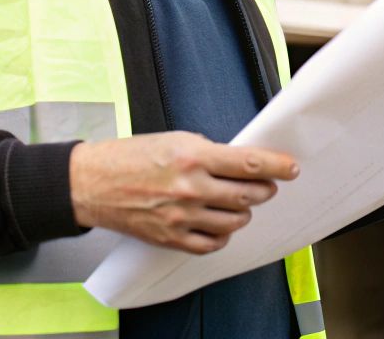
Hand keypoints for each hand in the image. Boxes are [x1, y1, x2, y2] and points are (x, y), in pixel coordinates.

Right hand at [68, 131, 298, 253]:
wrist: (93, 183)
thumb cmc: (129, 157)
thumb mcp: (172, 139)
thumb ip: (207, 152)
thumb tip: (238, 163)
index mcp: (192, 157)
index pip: (249, 164)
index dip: (277, 166)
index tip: (290, 167)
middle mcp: (190, 188)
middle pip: (248, 195)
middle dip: (264, 189)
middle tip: (265, 185)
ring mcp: (182, 217)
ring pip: (235, 222)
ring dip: (244, 212)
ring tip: (238, 203)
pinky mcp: (172, 238)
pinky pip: (212, 244)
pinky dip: (222, 235)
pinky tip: (219, 225)